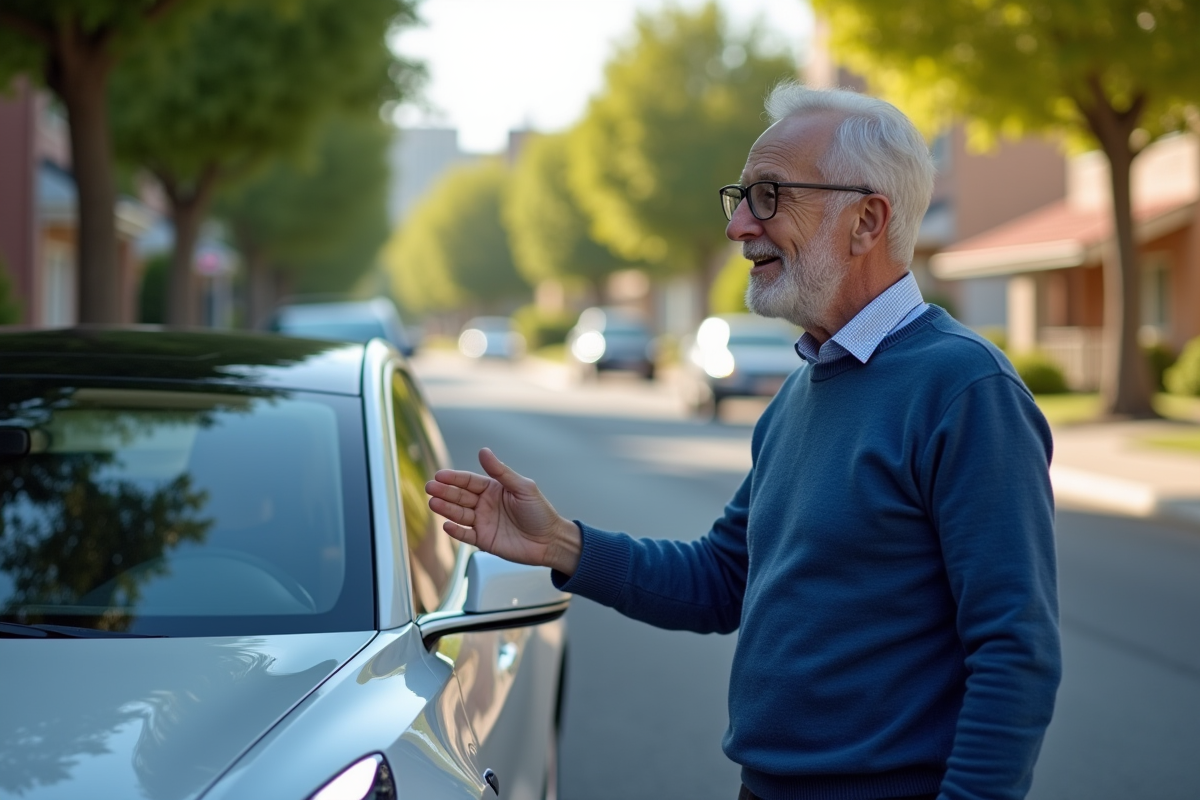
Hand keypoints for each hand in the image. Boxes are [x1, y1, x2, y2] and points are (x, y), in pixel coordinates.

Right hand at [425, 448, 581, 575]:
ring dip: (446, 508)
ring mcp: (483, 522)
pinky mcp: (483, 540)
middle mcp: (484, 504)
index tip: (440, 475)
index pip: (468, 481)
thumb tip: (483, 451)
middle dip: (444, 491)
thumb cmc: (539, 512)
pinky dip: (455, 531)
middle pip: (460, 496)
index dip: (454, 478)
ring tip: (434, 503)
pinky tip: (446, 524)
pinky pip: (465, 534)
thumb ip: (501, 472)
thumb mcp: (523, 488)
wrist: (550, 541)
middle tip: (430, 488)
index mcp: (493, 489)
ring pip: (459, 514)